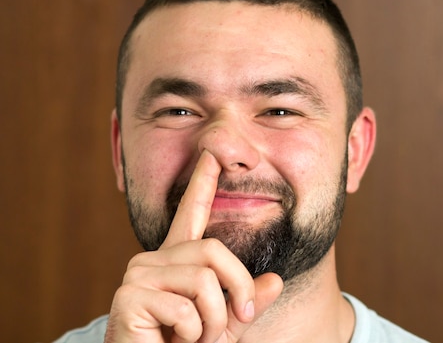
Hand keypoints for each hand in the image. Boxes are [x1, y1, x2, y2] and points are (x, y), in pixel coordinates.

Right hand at [105, 150, 283, 342]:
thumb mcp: (225, 325)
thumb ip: (247, 301)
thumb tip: (276, 280)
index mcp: (176, 262)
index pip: (190, 214)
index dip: (202, 184)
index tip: (210, 156)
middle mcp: (154, 260)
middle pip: (215, 251)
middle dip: (235, 292)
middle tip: (222, 330)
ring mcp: (138, 276)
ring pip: (205, 280)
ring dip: (214, 321)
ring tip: (195, 339)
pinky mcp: (129, 297)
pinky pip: (185, 307)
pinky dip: (193, 333)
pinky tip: (173, 341)